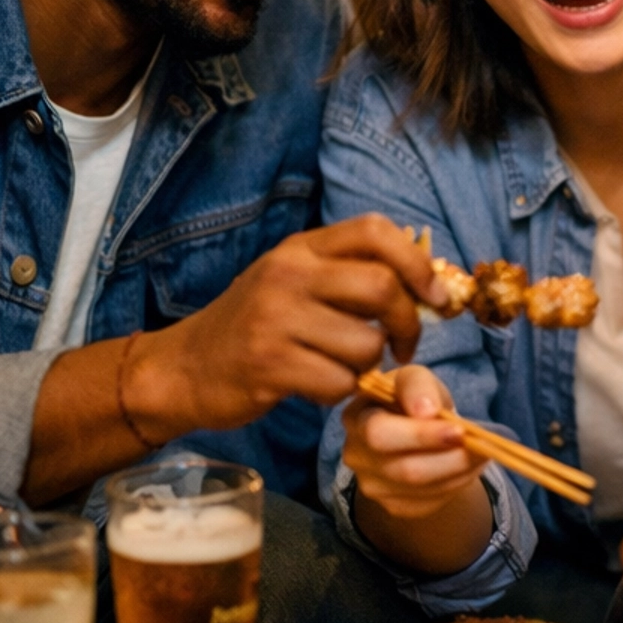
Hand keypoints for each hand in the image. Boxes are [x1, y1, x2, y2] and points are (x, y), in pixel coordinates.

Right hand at [130, 214, 449, 437]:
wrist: (186, 367)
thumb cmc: (257, 325)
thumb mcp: (297, 282)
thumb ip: (351, 275)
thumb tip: (428, 285)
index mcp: (302, 248)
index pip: (376, 231)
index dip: (418, 263)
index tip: (436, 297)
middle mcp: (288, 274)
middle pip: (382, 286)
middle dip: (407, 323)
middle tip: (403, 346)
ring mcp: (276, 318)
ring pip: (365, 343)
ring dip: (368, 366)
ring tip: (343, 366)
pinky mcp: (269, 363)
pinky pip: (338, 382)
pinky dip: (339, 391)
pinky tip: (318, 385)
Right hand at [342, 364, 486, 523]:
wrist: (415, 431)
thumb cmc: (413, 399)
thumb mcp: (415, 379)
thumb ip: (417, 385)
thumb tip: (426, 411)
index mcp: (355, 418)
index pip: (380, 434)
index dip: (421, 435)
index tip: (459, 430)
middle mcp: (356, 456)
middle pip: (404, 470)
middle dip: (449, 459)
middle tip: (481, 446)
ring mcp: (372, 485)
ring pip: (422, 489)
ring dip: (461, 471)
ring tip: (484, 452)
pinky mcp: (393, 505)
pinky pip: (430, 502)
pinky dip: (457, 484)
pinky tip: (469, 466)